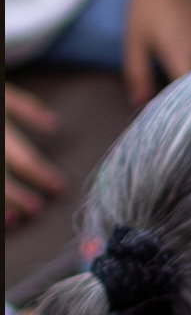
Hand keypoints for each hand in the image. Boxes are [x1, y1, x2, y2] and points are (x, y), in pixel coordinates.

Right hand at [5, 84, 64, 226]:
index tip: (60, 187)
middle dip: (19, 197)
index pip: (25, 161)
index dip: (44, 177)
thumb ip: (26, 107)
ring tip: (15, 218)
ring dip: (0, 205)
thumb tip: (54, 123)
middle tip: (36, 209)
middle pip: (2, 180)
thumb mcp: (3, 95)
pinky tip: (0, 215)